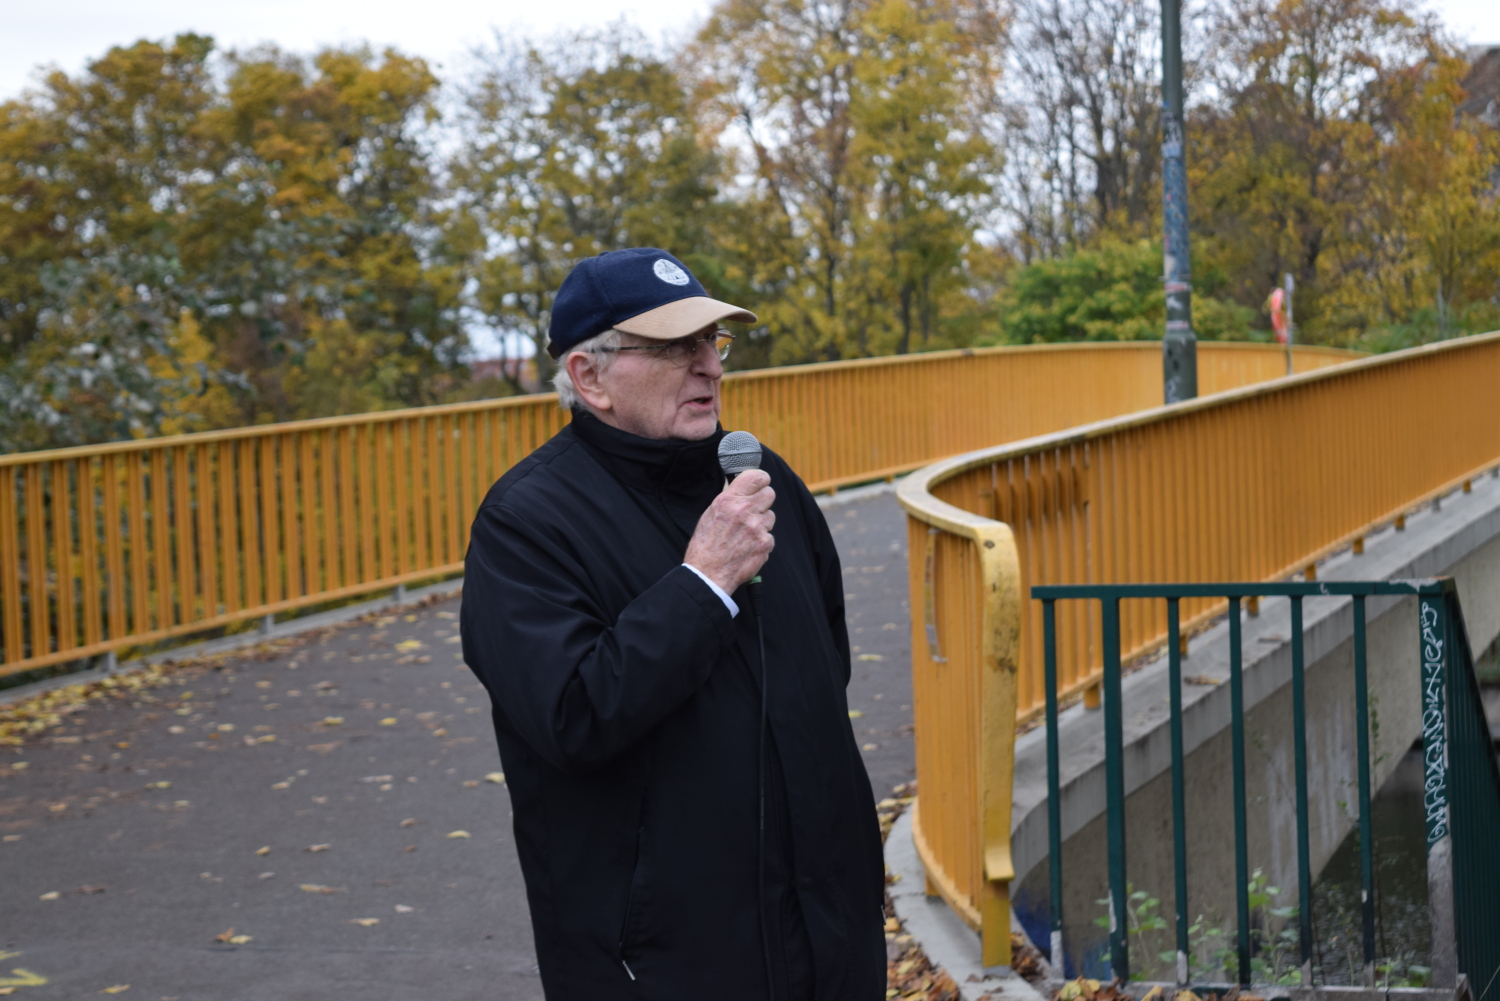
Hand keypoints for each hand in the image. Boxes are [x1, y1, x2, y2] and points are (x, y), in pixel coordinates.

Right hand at [684, 470, 774, 593]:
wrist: (708, 573)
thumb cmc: (706, 545)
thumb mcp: (710, 513)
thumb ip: (729, 499)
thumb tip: (742, 488)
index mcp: (729, 500)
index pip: (757, 476)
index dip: (761, 479)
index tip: (760, 484)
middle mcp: (744, 511)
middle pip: (770, 493)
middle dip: (763, 501)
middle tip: (753, 510)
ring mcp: (757, 528)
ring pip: (771, 516)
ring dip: (762, 522)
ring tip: (745, 533)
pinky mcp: (765, 544)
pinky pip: (769, 536)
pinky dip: (761, 541)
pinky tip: (748, 547)